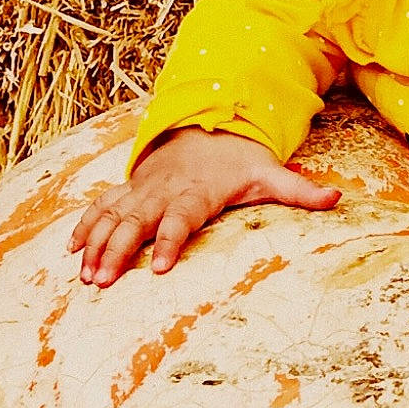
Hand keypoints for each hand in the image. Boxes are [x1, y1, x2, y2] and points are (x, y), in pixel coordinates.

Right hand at [69, 127, 340, 286]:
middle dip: (118, 250)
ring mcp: (143, 190)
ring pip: (114, 215)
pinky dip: (85, 226)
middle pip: (137, 221)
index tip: (160, 268)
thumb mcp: (270, 173)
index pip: (181, 218)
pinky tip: (71, 250)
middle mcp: (164, 190)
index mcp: (197, 191)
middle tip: (103, 281)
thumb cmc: (239, 160)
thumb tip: (337, 198)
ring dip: (97, 244)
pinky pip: (102, 206)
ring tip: (85, 275)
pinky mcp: (130, 190)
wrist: (207, 126)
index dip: (170, 241)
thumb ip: (300, 191)